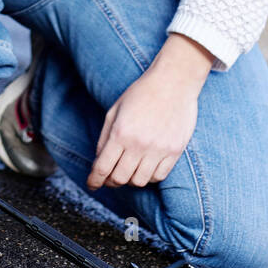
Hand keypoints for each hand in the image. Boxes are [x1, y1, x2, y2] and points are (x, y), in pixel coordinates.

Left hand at [86, 35, 213, 189]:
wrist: (173, 82)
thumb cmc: (141, 93)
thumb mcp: (114, 110)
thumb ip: (105, 136)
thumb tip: (99, 159)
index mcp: (120, 133)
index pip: (103, 167)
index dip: (95, 180)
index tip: (92, 185)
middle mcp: (139, 145)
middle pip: (120, 178)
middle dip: (110, 181)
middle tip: (109, 178)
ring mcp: (158, 150)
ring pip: (139, 181)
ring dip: (130, 179)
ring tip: (128, 170)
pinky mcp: (174, 152)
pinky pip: (159, 177)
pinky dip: (149, 176)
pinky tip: (145, 167)